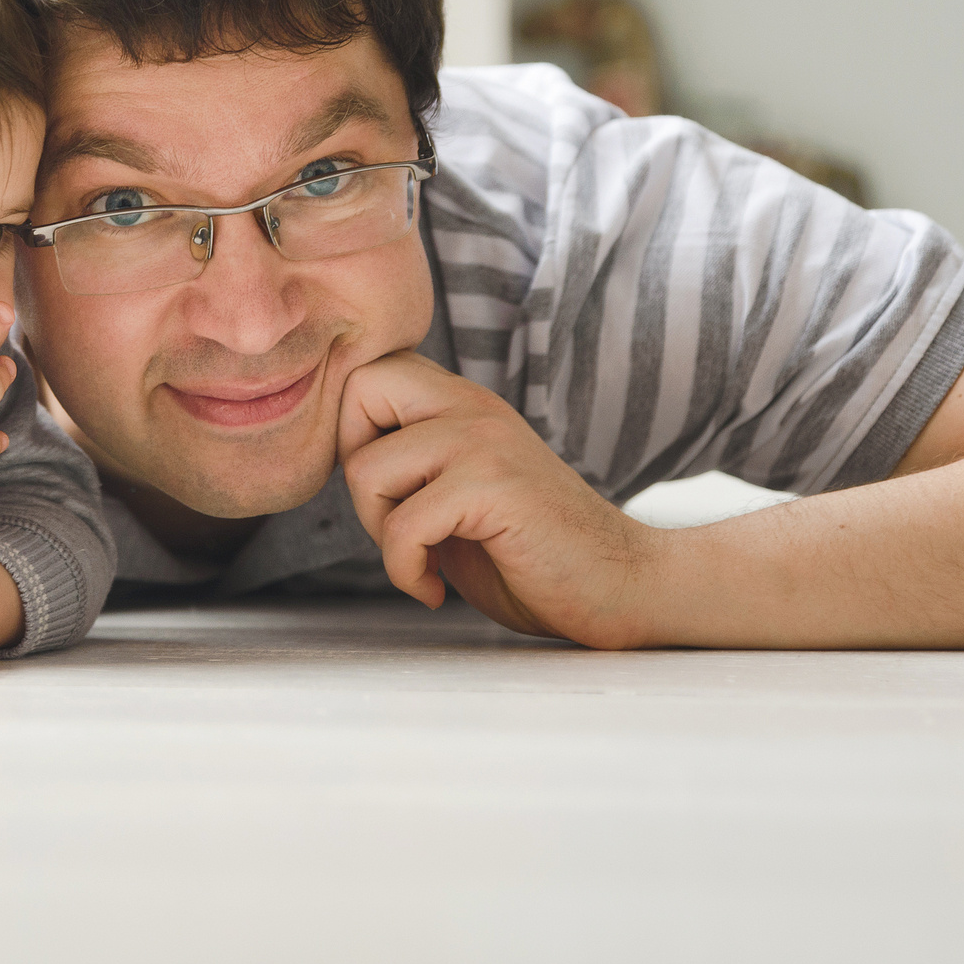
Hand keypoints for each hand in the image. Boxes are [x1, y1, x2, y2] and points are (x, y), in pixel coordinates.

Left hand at [337, 352, 663, 648]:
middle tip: (396, 524)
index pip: (369, 374)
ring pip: (366, 470)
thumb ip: (412, 467)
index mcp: (464, 404)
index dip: (353, 435)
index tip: (388, 494)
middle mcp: (473, 408)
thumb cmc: (533, 552)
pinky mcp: (494, 487)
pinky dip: (406, 571)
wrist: (622, 585)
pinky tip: (437, 589)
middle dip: (356, 471)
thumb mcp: (458, 494)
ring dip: (381, 532)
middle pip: (358, 391)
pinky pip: (403, 526)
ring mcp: (484, 442)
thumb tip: (340, 464)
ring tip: (424, 560)